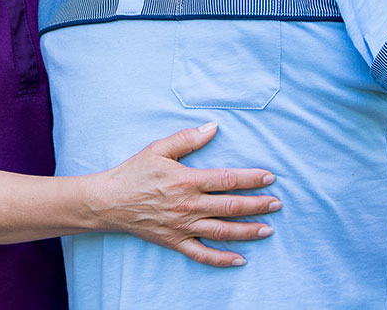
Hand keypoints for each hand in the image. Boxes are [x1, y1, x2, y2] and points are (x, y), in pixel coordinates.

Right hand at [93, 122, 279, 267]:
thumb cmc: (134, 172)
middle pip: (231, 206)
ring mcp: (183, 226)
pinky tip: (240, 259)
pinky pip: (202, 254)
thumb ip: (188, 138)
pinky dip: (222, 259)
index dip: (252, 178)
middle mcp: (189, 205)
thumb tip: (213, 127)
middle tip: (277, 204)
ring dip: (248, 231)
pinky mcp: (175, 242)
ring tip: (268, 229)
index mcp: (187, 180)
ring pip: (222, 231)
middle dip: (258, 205)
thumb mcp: (158, 148)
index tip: (270, 178)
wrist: (108, 201)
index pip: (228, 180)